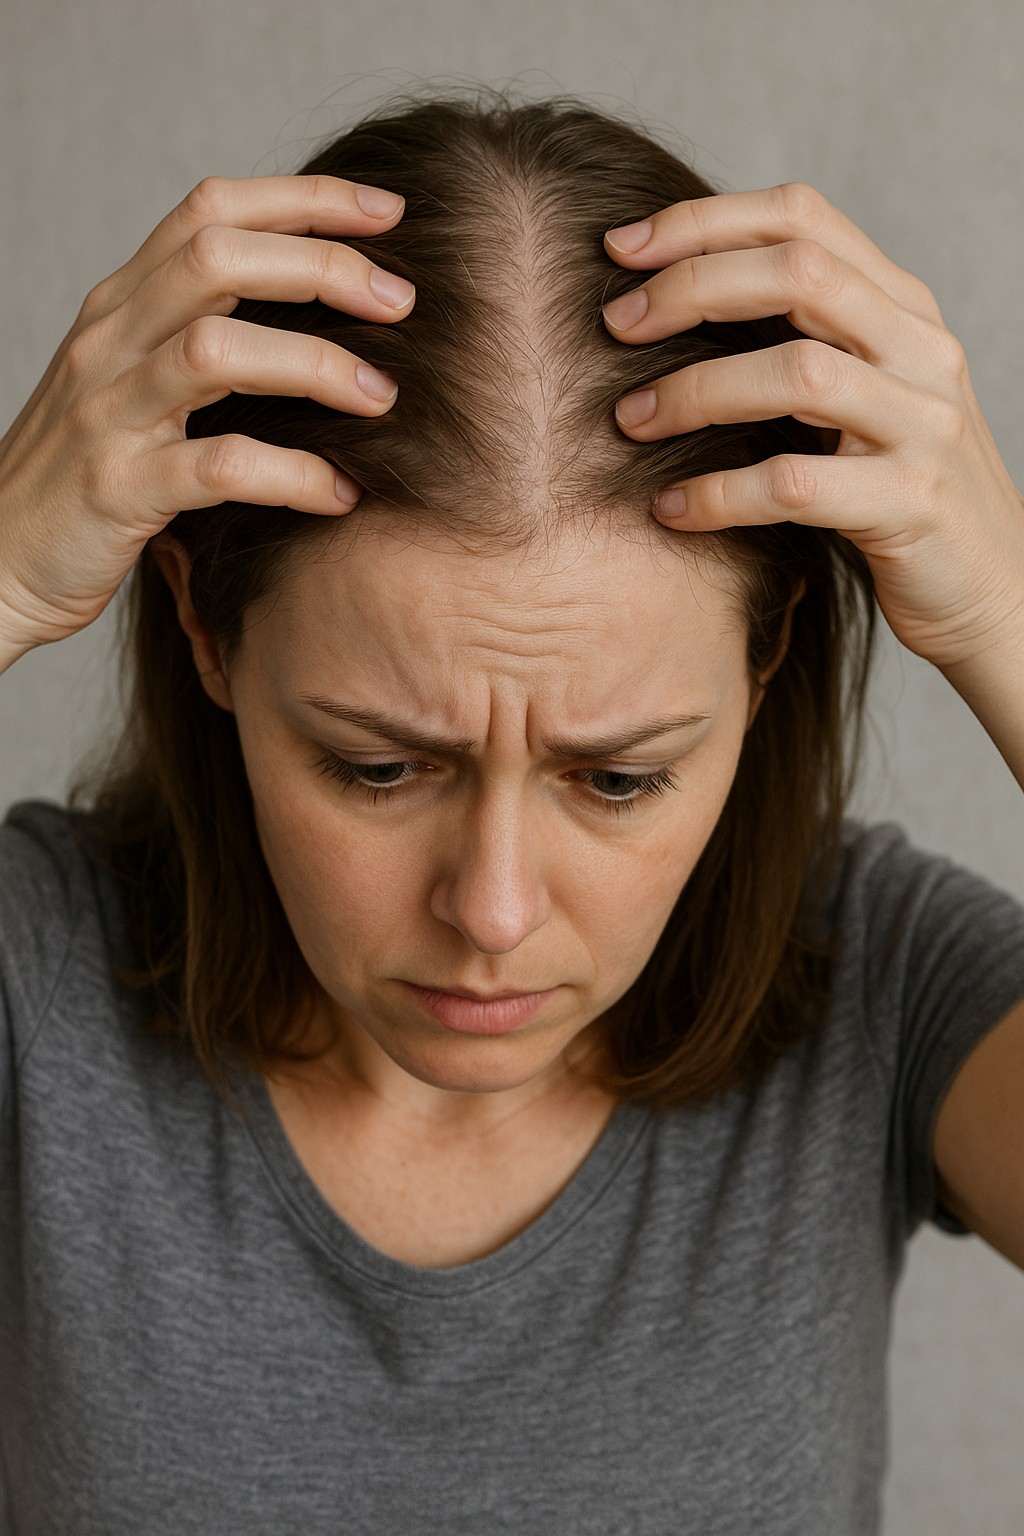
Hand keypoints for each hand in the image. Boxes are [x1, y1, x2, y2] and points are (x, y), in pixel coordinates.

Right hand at [0, 174, 413, 656]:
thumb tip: (314, 312)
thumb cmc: (84, 477)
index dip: (304, 200)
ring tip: (383, 398)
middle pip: (217, 258)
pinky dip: (292, 476)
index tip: (389, 212)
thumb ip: (198, 338)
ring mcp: (109, 414)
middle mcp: (110, 343)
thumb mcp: (133, 385)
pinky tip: (341, 494)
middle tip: (402, 300)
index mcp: (120, 307)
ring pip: (217, 352)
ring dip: (316, 367)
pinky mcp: (118, 490)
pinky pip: (219, 467)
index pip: (210, 212)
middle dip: (321, 265)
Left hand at [601, 181, 1023, 670]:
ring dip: (695, 391)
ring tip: (630, 419)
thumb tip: (676, 302)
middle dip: (691, 287)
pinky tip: (671, 510)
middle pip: (798, 274)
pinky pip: (794, 485)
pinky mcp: (909, 504)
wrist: (991, 587)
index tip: (620, 247)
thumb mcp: (862, 397)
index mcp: (903, 309)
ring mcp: (923, 425)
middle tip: (615, 324)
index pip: (802, 218)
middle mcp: (922, 350)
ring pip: (797, 373)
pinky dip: (719, 494)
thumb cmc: (896, 493)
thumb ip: (802, 342)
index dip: (704, 221)